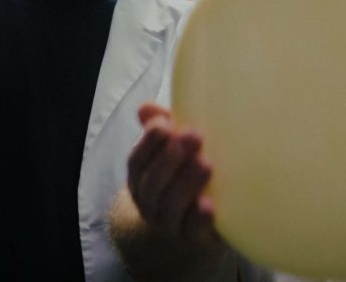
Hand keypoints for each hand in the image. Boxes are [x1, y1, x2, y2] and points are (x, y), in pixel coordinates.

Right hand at [126, 103, 220, 246]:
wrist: (195, 223)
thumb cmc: (184, 173)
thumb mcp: (174, 147)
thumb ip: (161, 126)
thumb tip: (145, 107)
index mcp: (141, 177)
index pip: (136, 161)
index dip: (148, 143)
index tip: (165, 124)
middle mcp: (149, 201)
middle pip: (152, 183)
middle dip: (170, 159)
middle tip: (194, 137)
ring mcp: (168, 223)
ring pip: (169, 206)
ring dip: (186, 184)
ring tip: (206, 164)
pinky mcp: (192, 238)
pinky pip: (190, 232)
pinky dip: (197, 219)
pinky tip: (209, 206)